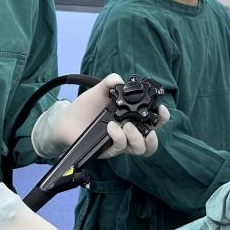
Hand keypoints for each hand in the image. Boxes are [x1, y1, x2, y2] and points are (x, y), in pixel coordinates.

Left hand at [32, 73, 170, 159]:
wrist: (67, 119)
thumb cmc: (87, 106)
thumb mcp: (100, 90)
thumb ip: (110, 82)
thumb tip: (120, 80)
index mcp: (132, 118)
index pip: (154, 121)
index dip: (162, 118)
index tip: (162, 110)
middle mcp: (129, 133)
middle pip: (150, 143)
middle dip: (154, 138)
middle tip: (150, 128)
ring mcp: (119, 143)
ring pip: (138, 149)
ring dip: (137, 138)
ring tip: (127, 125)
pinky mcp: (107, 150)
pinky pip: (119, 148)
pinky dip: (119, 137)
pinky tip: (112, 127)